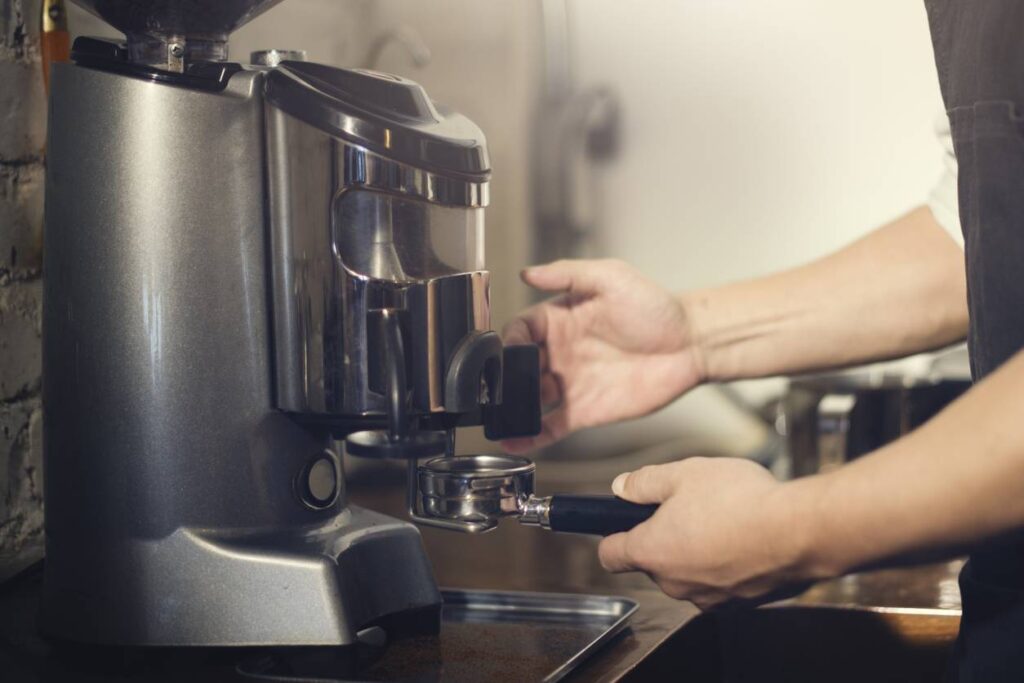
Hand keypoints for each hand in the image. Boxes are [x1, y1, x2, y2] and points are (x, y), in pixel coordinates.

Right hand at [501, 259, 703, 452]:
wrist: (690, 344)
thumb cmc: (655, 306)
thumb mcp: (610, 278)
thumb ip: (567, 274)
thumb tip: (526, 273)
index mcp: (559, 319)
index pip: (519, 330)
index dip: (508, 341)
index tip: (506, 352)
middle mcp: (559, 353)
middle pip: (518, 368)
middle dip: (503, 379)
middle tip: (498, 390)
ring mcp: (570, 384)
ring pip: (529, 400)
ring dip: (512, 409)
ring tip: (499, 418)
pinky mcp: (584, 412)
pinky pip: (550, 426)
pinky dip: (530, 435)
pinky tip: (514, 440)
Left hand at [598, 458, 822, 609]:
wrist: (800, 531)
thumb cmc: (741, 501)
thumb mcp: (683, 474)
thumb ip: (644, 482)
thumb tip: (622, 487)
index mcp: (652, 551)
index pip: (610, 555)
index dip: (612, 537)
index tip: (619, 527)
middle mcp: (674, 583)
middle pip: (654, 562)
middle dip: (666, 537)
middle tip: (690, 507)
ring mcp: (708, 598)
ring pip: (689, 573)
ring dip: (698, 552)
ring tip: (724, 520)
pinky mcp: (739, 604)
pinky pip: (721, 583)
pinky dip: (727, 565)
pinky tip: (745, 539)